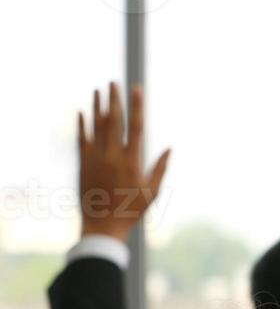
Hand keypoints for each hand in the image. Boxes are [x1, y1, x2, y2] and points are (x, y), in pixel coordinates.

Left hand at [79, 83, 169, 241]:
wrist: (102, 226)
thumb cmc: (132, 211)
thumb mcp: (153, 192)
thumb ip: (160, 168)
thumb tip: (169, 148)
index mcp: (132, 161)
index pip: (135, 126)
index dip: (136, 106)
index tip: (136, 89)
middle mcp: (112, 156)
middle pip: (114, 121)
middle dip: (115, 99)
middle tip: (114, 82)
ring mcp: (95, 159)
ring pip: (96, 127)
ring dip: (98, 107)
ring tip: (99, 90)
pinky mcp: (83, 165)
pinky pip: (81, 140)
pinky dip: (82, 125)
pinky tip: (82, 112)